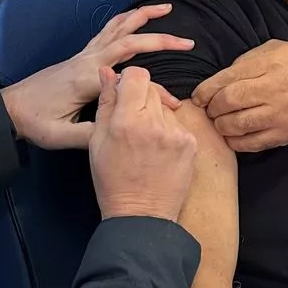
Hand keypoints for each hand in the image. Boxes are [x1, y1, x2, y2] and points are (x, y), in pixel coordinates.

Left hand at [0, 4, 193, 149]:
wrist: (9, 108)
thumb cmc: (34, 121)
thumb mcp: (59, 135)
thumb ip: (89, 135)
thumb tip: (119, 136)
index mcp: (87, 79)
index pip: (129, 77)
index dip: (154, 89)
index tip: (172, 104)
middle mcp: (88, 60)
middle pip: (128, 39)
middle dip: (160, 38)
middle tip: (187, 41)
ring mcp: (84, 54)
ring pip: (117, 26)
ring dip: (142, 15)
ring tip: (165, 8)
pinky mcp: (81, 55)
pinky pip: (108, 30)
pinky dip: (126, 19)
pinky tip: (135, 18)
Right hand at [88, 66, 196, 221]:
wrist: (141, 215)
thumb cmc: (112, 181)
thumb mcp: (97, 142)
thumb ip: (106, 103)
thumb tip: (108, 72)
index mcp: (125, 121)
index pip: (136, 75)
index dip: (129, 81)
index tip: (125, 95)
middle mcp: (153, 123)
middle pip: (152, 88)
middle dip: (141, 100)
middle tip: (132, 123)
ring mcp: (175, 133)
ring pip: (165, 106)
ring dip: (155, 116)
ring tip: (146, 142)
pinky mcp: (190, 144)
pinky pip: (178, 124)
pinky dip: (169, 132)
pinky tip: (159, 152)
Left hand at [192, 41, 287, 152]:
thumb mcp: (276, 50)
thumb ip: (247, 60)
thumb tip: (220, 78)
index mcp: (270, 65)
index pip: (227, 80)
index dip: (206, 90)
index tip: (198, 97)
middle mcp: (274, 90)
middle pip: (229, 102)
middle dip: (212, 108)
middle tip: (210, 108)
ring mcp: (279, 115)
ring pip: (236, 125)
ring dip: (221, 125)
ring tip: (221, 120)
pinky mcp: (283, 134)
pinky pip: (250, 143)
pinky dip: (235, 140)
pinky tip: (233, 133)